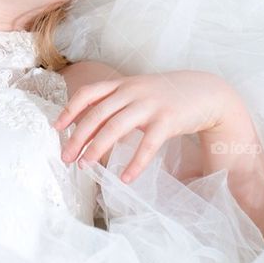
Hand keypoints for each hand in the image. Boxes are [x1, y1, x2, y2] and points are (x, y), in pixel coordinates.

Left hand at [52, 70, 236, 182]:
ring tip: (86, 166)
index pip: (88, 93)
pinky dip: (134, 163)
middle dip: (78, 137)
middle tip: (66, 158)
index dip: (70, 110)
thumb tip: (89, 124)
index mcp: (123, 84)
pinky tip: (125, 178)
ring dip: (97, 149)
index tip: (57, 128)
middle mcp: (133, 91)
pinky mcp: (168, 120)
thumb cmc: (167, 96)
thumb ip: (116, 103)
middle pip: (97, 114)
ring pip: (116, 127)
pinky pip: (147, 145)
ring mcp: (150, 105)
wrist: (207, 92)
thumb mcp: (138, 92)